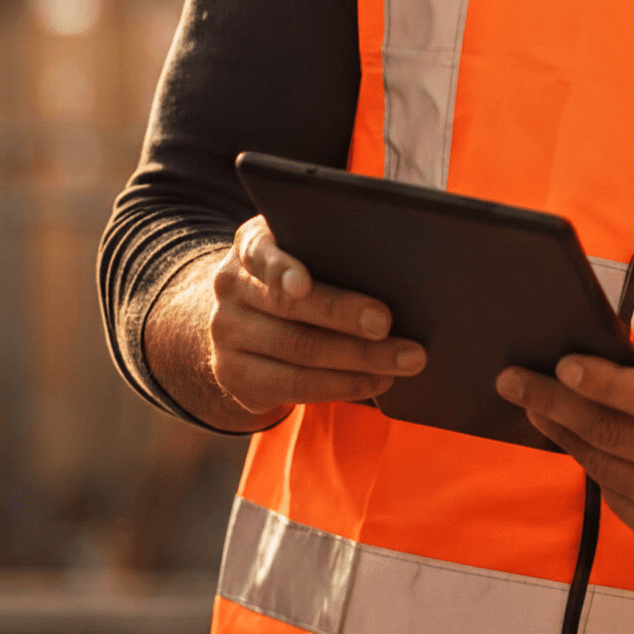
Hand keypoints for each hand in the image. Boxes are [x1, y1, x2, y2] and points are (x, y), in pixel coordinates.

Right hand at [204, 215, 426, 425]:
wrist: (244, 318)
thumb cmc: (299, 273)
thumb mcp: (302, 249)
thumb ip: (331, 247)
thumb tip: (397, 261)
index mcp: (250, 246)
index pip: (259, 253)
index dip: (280, 269)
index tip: (303, 284)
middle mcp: (231, 290)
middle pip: (290, 307)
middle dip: (345, 316)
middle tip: (388, 323)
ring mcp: (227, 338)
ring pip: (299, 351)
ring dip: (360, 358)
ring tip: (406, 358)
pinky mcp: (237, 378)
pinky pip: (295, 387)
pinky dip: (344, 384)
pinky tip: (379, 379)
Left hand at [495, 314, 633, 551]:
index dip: (604, 383)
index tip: (561, 362)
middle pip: (617, 437)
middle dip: (557, 404)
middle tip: (512, 378)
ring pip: (607, 467)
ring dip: (564, 432)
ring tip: (532, 400)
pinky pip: (615, 494)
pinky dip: (592, 460)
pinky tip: (575, 433)